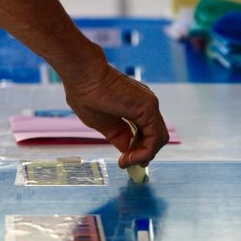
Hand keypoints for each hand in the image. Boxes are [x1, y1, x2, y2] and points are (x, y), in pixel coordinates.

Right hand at [61, 45, 168, 168]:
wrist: (83, 76)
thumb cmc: (86, 95)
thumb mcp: (105, 124)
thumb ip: (119, 136)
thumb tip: (127, 151)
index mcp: (135, 108)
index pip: (146, 135)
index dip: (138, 151)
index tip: (124, 162)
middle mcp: (146, 106)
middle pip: (154, 138)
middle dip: (142, 155)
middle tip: (126, 164)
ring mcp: (149, 105)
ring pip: (158, 139)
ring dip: (144, 156)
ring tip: (126, 162)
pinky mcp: (149, 107)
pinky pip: (155, 137)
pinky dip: (145, 152)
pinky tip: (129, 157)